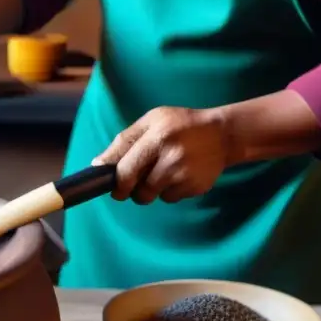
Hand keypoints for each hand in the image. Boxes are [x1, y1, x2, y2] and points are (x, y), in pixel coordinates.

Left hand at [92, 106, 232, 203]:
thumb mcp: (151, 121)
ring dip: (150, 189)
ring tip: (161, 171)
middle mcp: (171, 158)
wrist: (223, 134)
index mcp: (157, 137)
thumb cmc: (180, 125)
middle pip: (137, 190)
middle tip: (132, 183)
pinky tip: (178, 175)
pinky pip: (169, 198)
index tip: (113, 185)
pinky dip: (168, 191)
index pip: (125, 170)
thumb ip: (124, 141)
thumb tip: (98, 165)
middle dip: (129, 190)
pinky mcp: (195, 188)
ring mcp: (185, 176)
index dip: (115, 182)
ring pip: (151, 196)